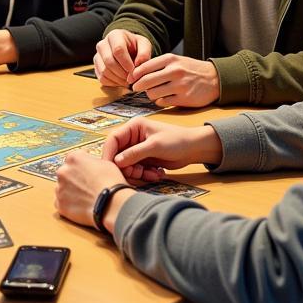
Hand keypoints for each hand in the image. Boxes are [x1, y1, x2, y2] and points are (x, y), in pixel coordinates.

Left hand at [55, 148, 130, 227]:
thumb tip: (90, 166)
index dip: (82, 165)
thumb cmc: (111, 183)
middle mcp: (63, 171)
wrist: (111, 204)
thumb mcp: (105, 162)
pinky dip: (70, 204)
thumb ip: (91, 162)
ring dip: (71, 191)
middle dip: (74, 178)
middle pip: (66, 173)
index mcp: (73, 158)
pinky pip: (62, 202)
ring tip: (86, 197)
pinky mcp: (60, 204)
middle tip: (87, 185)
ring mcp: (60, 188)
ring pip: (63, 188)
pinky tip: (82, 206)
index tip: (86, 170)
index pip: (73, 158)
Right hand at [94, 30, 152, 87]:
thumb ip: (144, 53)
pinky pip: (102, 78)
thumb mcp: (144, 45)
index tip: (134, 70)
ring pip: (104, 71)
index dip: (126, 63)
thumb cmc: (136, 46)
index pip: (117, 50)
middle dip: (122, 73)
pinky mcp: (96, 67)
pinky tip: (122, 81)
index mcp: (115, 35)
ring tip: (128, 81)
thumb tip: (138, 64)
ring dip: (118, 80)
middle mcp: (102, 44)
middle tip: (132, 78)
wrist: (127, 49)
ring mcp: (97, 56)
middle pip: (109, 62)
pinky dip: (113, 83)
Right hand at [103, 119, 222, 181]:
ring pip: (127, 166)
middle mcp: (133, 138)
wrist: (194, 149)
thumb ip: (135, 153)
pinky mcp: (143, 160)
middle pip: (118, 156)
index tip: (109, 168)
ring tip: (153, 174)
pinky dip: (144, 175)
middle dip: (128, 168)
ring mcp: (138, 150)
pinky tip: (157, 173)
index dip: (109, 154)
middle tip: (140, 174)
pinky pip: (136, 170)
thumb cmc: (177, 141)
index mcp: (133, 127)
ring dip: (138, 173)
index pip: (113, 139)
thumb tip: (116, 161)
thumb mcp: (155, 146)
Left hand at [127, 54, 218, 107]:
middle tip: (136, 88)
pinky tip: (164, 98)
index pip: (144, 67)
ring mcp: (180, 86)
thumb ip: (158, 65)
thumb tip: (136, 73)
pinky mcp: (184, 99)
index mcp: (170, 59)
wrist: (214, 78)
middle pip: (145, 82)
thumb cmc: (191, 69)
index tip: (130, 79)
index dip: (134, 75)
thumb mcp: (176, 61)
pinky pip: (162, 102)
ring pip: (152, 94)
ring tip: (154, 92)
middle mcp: (175, 71)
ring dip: (150, 95)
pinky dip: (160, 101)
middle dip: (137, 86)